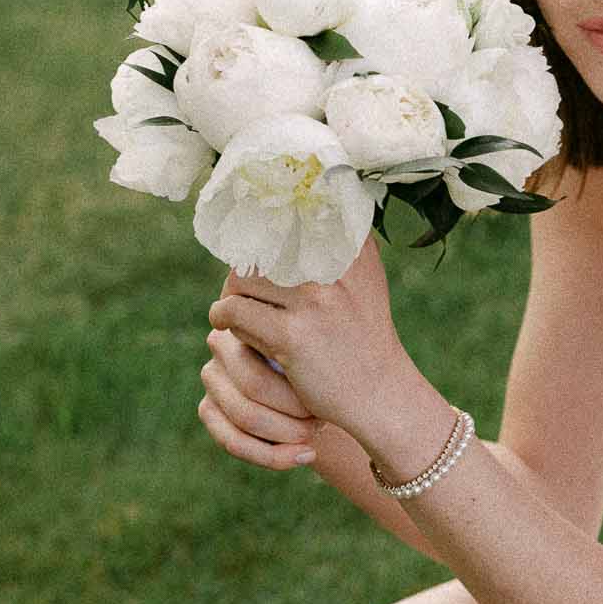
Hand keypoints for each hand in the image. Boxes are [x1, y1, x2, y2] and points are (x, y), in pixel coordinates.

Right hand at [198, 326, 322, 471]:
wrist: (325, 393)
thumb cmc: (330, 369)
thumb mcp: (328, 354)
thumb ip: (315, 346)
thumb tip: (315, 347)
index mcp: (253, 318)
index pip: (270, 352)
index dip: (301, 384)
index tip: (329, 395)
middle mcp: (222, 343)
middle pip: (255, 385)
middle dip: (296, 410)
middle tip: (323, 418)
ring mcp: (211, 376)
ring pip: (246, 416)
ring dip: (289, 433)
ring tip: (317, 432)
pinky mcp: (207, 409)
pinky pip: (233, 441)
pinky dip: (274, 456)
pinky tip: (306, 455)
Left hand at [206, 236, 407, 442]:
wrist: (380, 393)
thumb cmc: (364, 336)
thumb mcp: (365, 280)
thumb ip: (342, 245)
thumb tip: (303, 210)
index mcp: (352, 249)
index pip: (289, 217)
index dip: (263, 233)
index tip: (257, 254)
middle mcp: (335, 269)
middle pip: (258, 247)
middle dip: (243, 270)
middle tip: (242, 291)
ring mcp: (314, 302)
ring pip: (241, 278)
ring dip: (231, 294)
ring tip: (236, 310)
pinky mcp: (291, 336)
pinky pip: (235, 311)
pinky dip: (222, 317)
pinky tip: (226, 326)